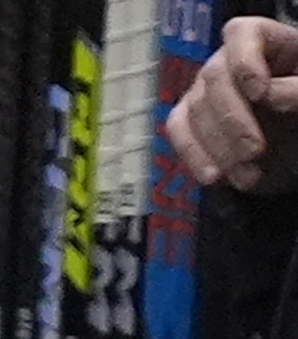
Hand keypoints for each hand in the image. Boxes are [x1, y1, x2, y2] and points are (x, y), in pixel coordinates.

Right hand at [169, 15, 297, 191]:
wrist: (292, 123)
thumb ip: (296, 88)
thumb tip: (269, 95)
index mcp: (260, 39)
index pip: (241, 35)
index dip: (245, 62)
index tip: (260, 92)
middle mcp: (225, 60)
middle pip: (214, 78)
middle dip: (232, 119)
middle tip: (255, 149)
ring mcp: (203, 89)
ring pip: (195, 111)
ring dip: (220, 148)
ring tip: (246, 174)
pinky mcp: (190, 117)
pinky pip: (179, 132)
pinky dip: (194, 155)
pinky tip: (213, 176)